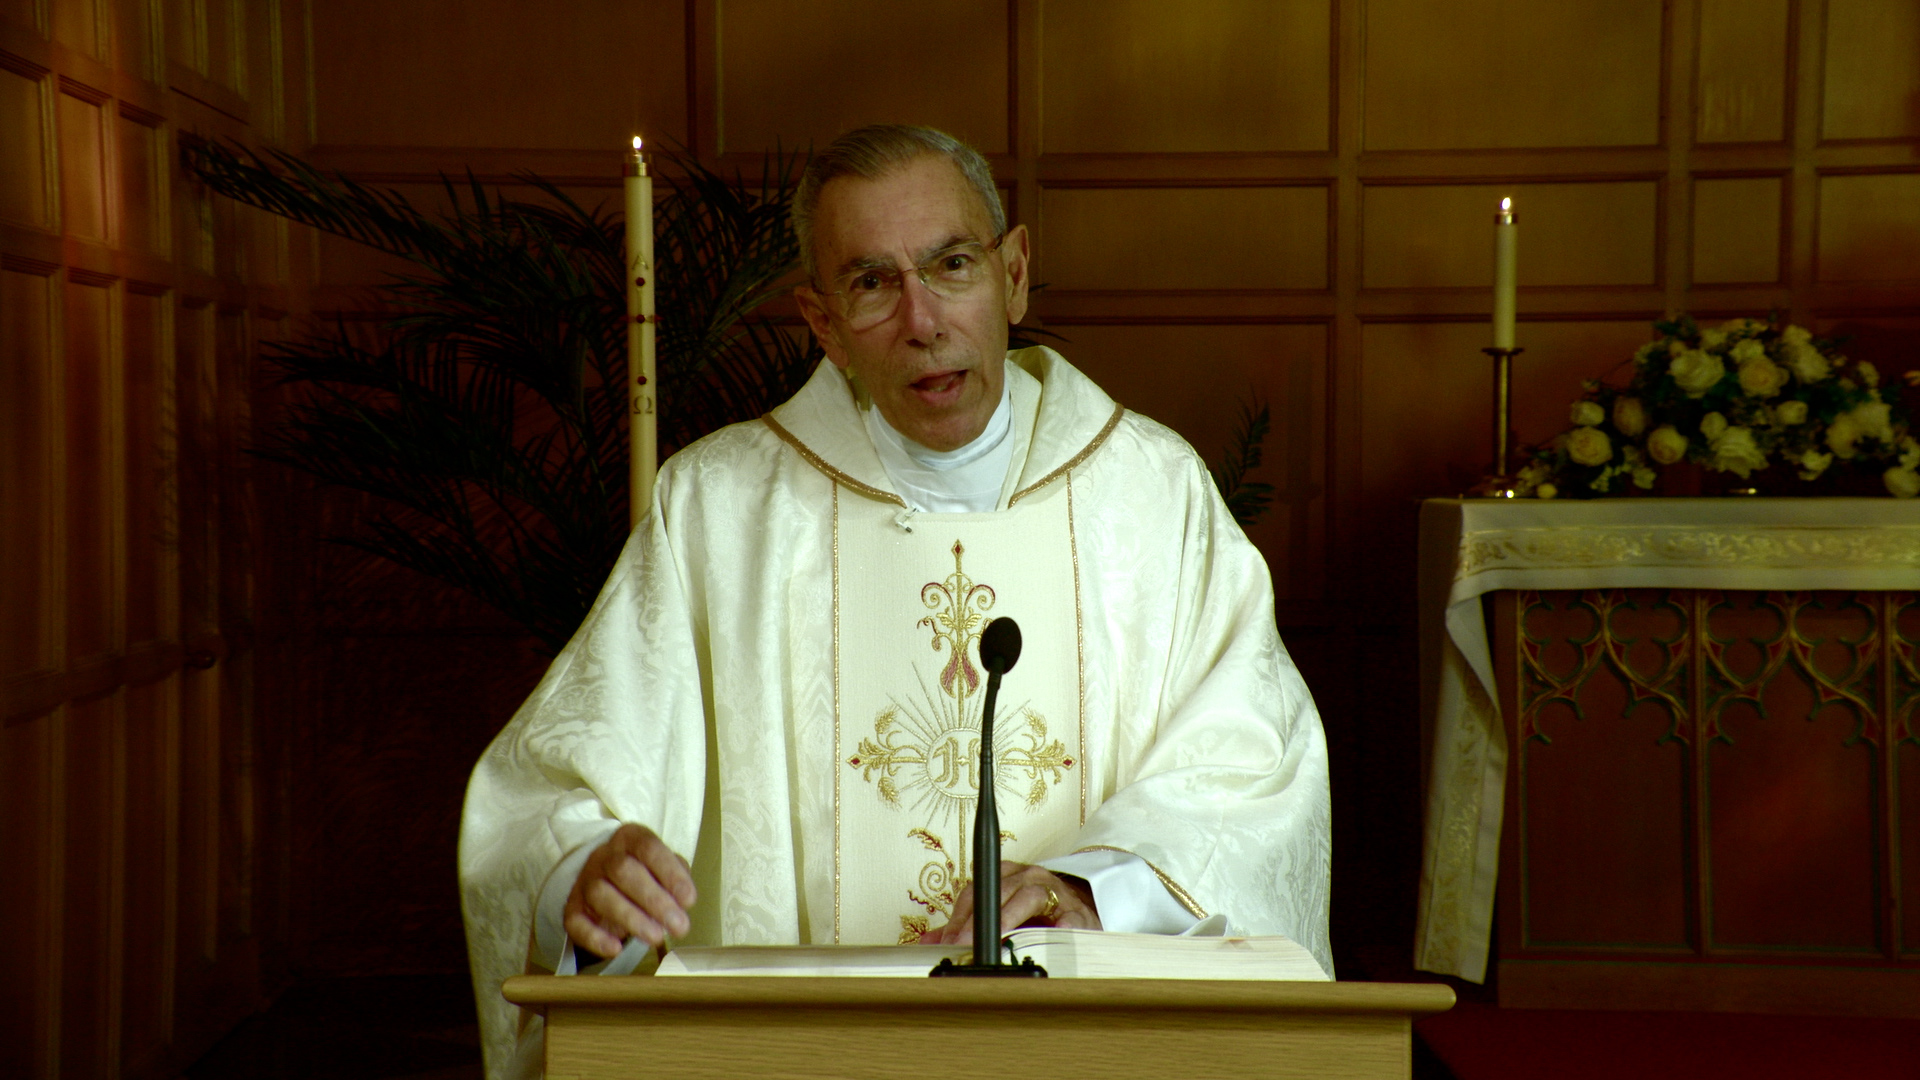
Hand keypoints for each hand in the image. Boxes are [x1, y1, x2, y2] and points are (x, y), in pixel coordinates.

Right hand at [563, 824, 696, 956]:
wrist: (605, 882)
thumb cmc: (643, 873)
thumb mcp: (663, 866)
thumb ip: (677, 877)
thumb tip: (683, 900)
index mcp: (630, 839)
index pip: (649, 848)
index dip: (670, 874)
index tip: (689, 900)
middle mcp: (604, 856)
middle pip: (623, 871)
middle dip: (654, 900)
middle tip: (678, 925)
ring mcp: (584, 882)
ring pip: (601, 895)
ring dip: (631, 918)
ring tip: (656, 937)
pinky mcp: (572, 909)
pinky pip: (576, 922)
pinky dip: (595, 938)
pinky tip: (616, 949)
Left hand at [922, 861, 1099, 944]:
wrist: (1079, 909)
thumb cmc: (1035, 913)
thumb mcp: (1000, 914)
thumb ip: (965, 927)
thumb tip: (930, 943)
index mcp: (1006, 875)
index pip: (977, 891)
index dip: (961, 917)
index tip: (950, 941)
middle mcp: (1028, 877)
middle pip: (999, 893)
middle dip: (980, 922)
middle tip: (966, 946)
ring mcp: (1054, 891)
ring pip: (1029, 898)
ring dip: (1010, 920)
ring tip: (996, 941)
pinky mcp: (1077, 911)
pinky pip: (1069, 916)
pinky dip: (1061, 925)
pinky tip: (1051, 935)